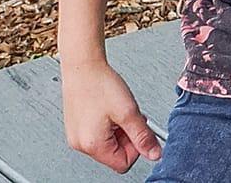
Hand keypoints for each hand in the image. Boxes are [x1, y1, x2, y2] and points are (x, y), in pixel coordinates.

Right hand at [61, 58, 161, 172]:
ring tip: (117, 109)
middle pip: (114, 154)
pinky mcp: (76, 127)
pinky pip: (98, 134)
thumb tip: (154, 154)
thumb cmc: (99, 84)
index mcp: (92, 145)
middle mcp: (81, 145)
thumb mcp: (128, 111)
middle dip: (127, 136)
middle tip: (128, 116)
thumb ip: (143, 136)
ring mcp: (76, 136)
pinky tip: (108, 109)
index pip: (123, 164)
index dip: (136, 147)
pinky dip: (108, 124)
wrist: (82, 65)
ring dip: (118, 129)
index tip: (138, 128)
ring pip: (107, 144)